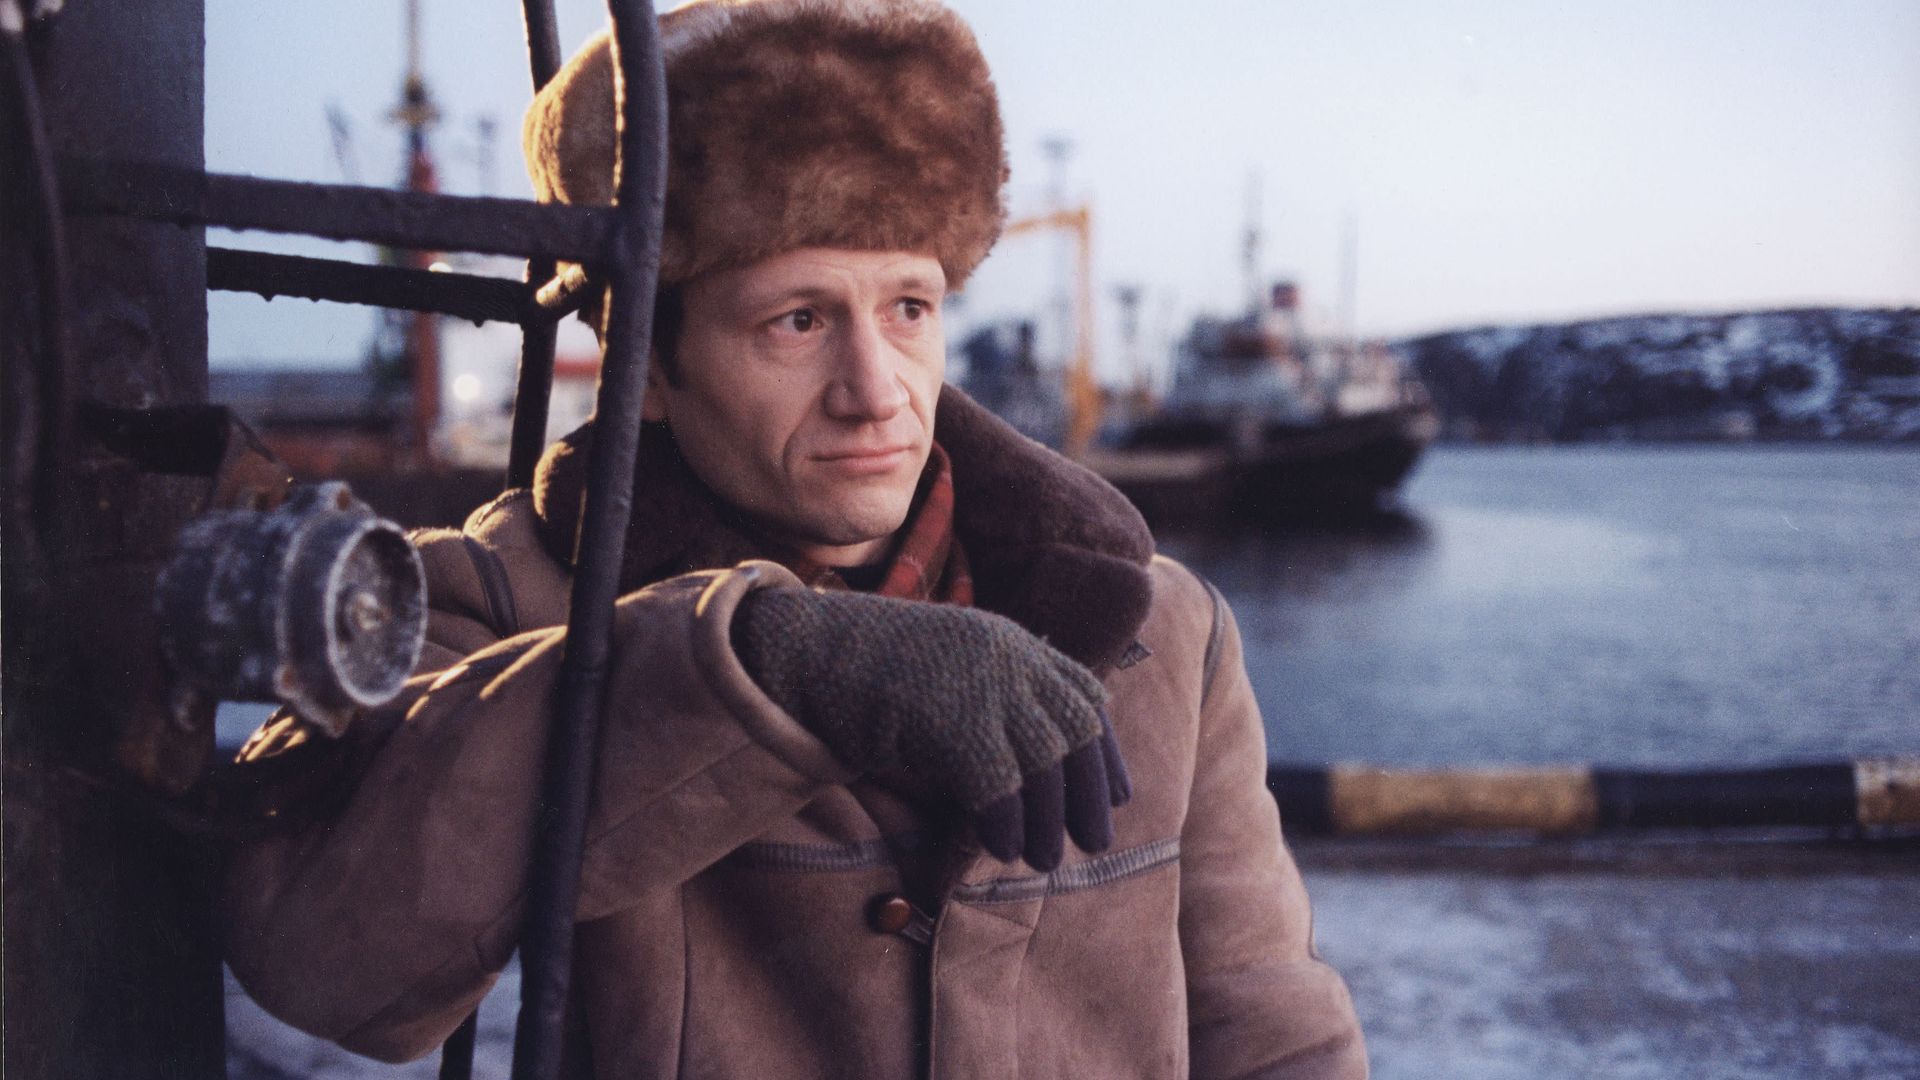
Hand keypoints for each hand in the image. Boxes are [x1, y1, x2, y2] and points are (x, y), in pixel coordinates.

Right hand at [732, 587, 1130, 869]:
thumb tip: (1034, 775)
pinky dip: (1005, 823)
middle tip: (1094, 842)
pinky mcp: (949, 718)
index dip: (1105, 750)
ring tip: (1042, 859)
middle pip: (1076, 731)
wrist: (804, 651)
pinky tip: (1002, 849)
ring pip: (1044, 762)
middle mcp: (1007, 657)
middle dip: (1090, 791)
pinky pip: (997, 784)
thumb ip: (991, 705)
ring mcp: (980, 684)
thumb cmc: (869, 674)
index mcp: (1010, 643)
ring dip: (1049, 819)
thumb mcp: (947, 673)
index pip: (1084, 695)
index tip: (1117, 795)